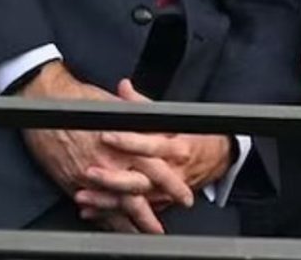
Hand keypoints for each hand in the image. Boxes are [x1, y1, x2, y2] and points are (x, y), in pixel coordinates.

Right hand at [19, 61, 165, 233]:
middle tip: (165, 228)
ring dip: (132, 223)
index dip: (172, 183)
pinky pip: (91, 206)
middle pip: (138, 193)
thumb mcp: (118, 106)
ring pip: (116, 205)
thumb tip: (159, 128)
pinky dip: (105, 221)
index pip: (156, 167)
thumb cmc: (82, 98)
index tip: (185, 195)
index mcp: (126, 141)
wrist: (45, 103)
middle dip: (153, 213)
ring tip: (145, 235)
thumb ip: (140, 120)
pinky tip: (115, 230)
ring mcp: (89, 175)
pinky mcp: (71, 183)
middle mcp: (110, 161)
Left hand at [75, 79, 228, 222]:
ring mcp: (165, 193)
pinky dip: (112, 213)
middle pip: (140, 177)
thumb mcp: (174, 118)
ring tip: (82, 196)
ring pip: (134, 199)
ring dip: (107, 200)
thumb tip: (123, 86)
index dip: (128, 140)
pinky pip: (134, 212)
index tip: (106, 135)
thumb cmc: (194, 135)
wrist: (217, 159)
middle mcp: (171, 172)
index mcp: (176, 147)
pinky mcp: (160, 204)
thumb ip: (144, 105)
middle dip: (112, 178)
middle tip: (88, 172)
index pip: (150, 144)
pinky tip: (91, 211)